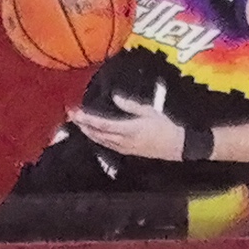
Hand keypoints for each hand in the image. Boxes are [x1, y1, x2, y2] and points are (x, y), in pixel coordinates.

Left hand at [69, 88, 187, 163]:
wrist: (177, 146)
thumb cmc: (166, 126)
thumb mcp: (150, 111)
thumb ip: (130, 104)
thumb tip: (114, 96)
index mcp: (130, 129)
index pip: (103, 124)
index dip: (88, 119)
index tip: (76, 112)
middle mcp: (124, 141)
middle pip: (98, 134)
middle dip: (83, 125)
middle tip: (71, 116)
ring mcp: (125, 148)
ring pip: (101, 141)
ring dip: (88, 133)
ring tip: (78, 124)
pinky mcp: (128, 151)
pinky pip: (108, 145)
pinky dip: (97, 138)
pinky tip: (92, 134)